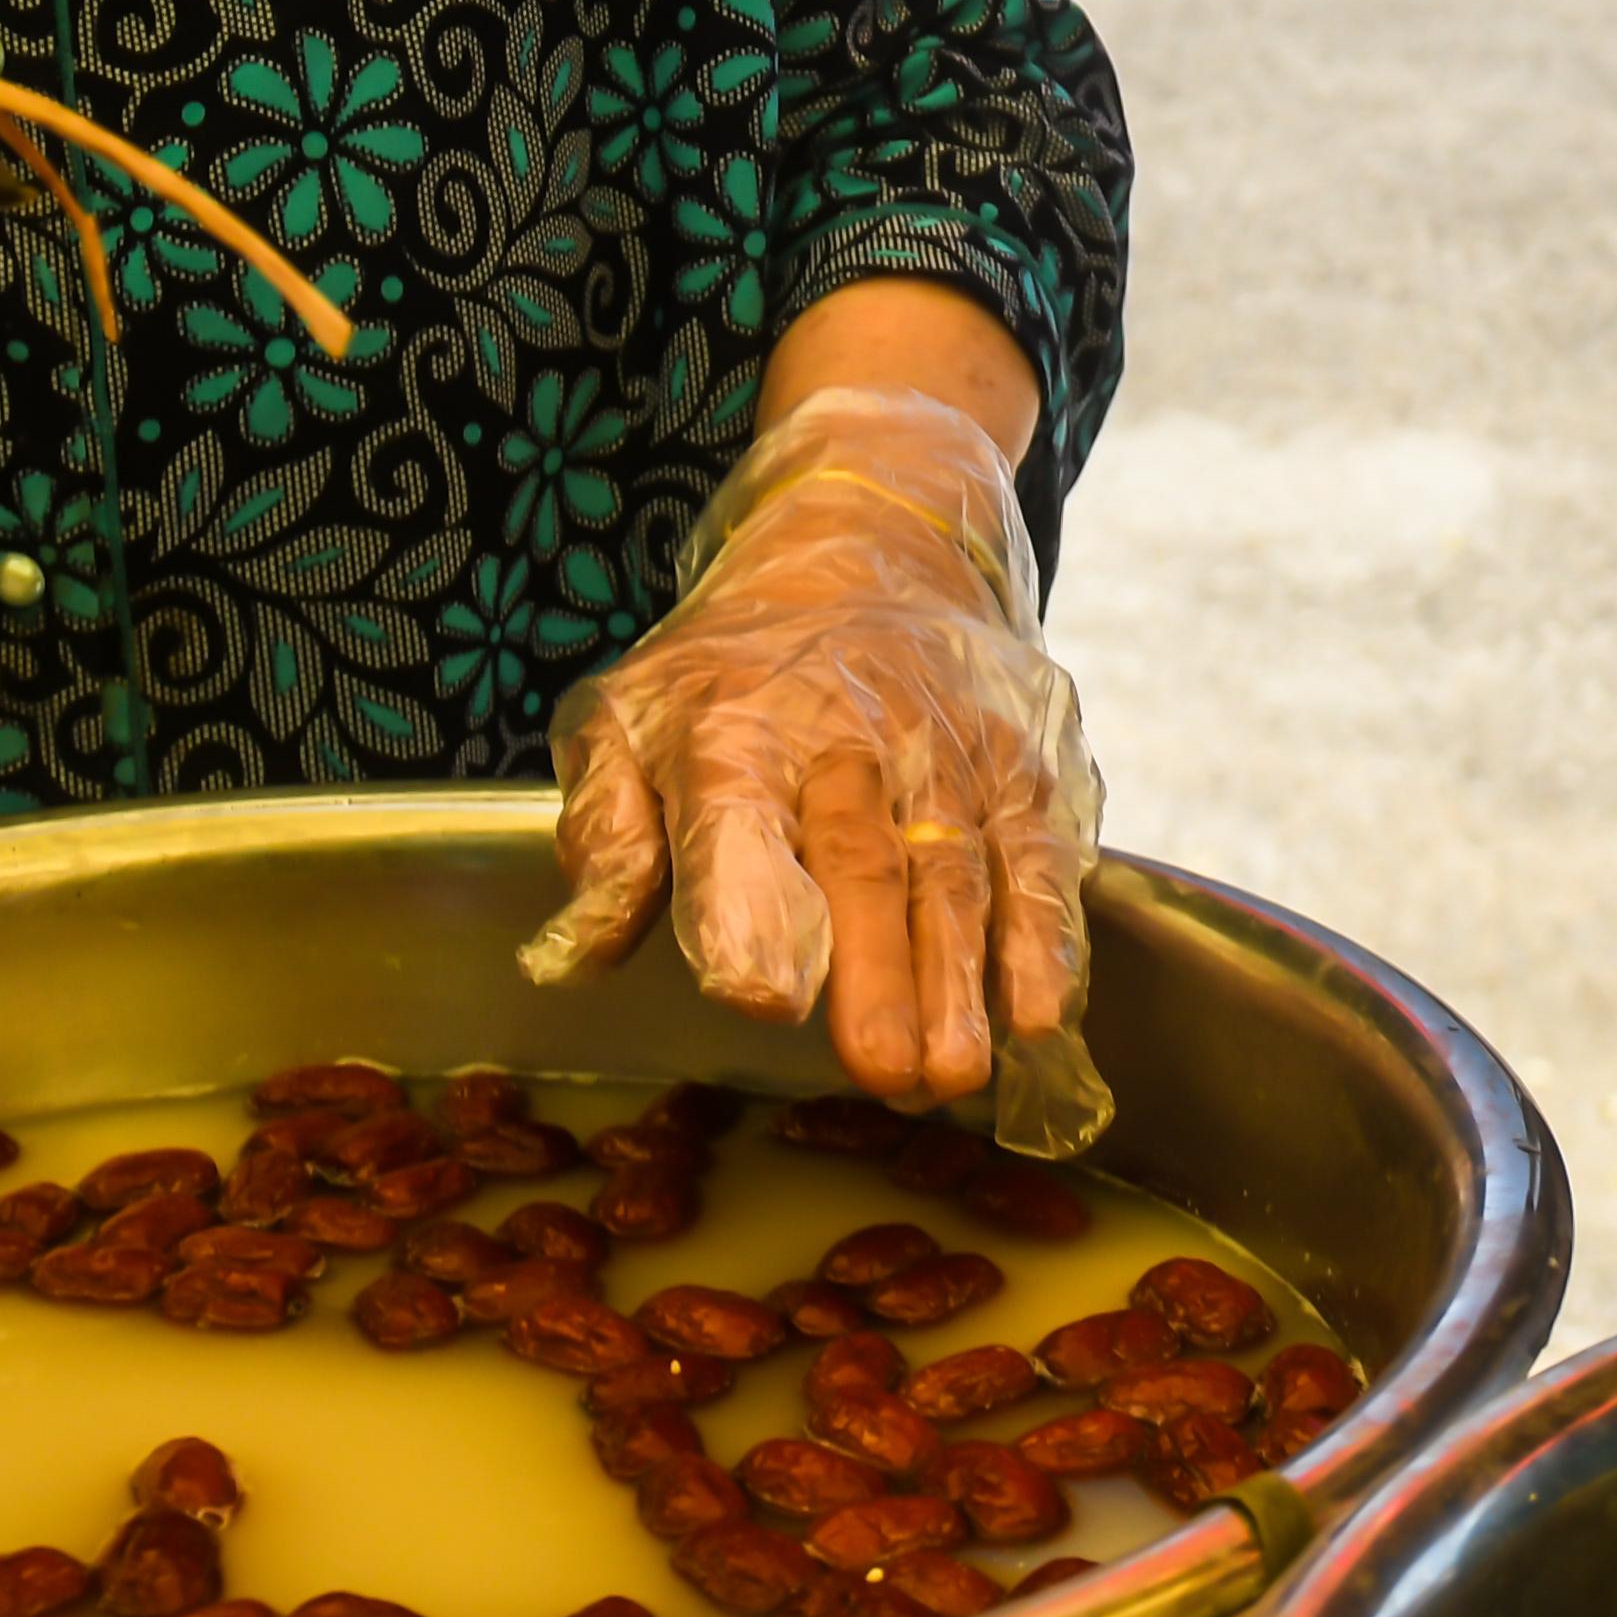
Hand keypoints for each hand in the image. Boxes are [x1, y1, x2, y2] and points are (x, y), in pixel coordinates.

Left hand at [534, 387, 1100, 1118]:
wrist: (871, 543)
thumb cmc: (731, 674)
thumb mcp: (626, 723)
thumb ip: (604, 842)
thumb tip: (571, 958)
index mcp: (730, 737)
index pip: (736, 825)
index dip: (749, 910)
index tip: (764, 998)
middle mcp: (847, 737)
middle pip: (863, 862)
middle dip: (877, 973)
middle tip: (882, 1070)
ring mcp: (949, 744)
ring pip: (956, 868)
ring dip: (961, 977)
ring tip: (955, 1073)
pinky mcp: (1024, 754)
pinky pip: (1038, 847)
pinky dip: (1045, 929)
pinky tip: (1041, 1009)